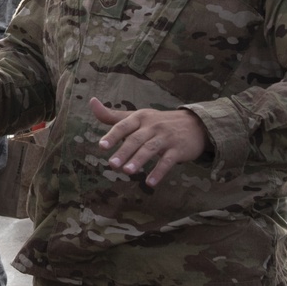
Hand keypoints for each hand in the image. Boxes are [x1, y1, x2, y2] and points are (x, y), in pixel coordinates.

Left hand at [91, 97, 209, 186]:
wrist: (195, 124)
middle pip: (136, 139)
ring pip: (150, 149)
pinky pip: (168, 161)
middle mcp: (152, 126)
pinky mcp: (179, 149)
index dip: (112, 135)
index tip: (102, 146)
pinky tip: (150, 183)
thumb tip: (92, 102)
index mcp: (140, 117)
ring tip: (127, 172)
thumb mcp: (137, 116)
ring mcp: (166, 137)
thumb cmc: (158, 122)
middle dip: (124, 151)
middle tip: (112, 164)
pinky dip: (159, 172)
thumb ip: (113, 115)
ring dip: (139, 160)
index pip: (123, 126)